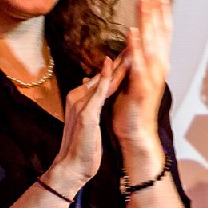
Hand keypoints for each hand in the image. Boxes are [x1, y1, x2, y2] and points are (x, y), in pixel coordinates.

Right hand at [45, 54, 122, 194]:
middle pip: (102, 75)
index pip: (102, 79)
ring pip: (101, 80)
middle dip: (120, 60)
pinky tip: (113, 66)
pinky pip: (98, 93)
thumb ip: (90, 105)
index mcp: (80, 99)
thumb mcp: (88, 122)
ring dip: (116, 64)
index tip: (131, 51)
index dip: (117, 66)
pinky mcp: (86, 114)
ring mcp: (80, 104)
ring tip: (130, 48)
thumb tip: (92, 88)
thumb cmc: (83, 147)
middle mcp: (77, 97)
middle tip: (134, 41)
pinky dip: (106, 79)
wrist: (72, 166)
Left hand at [112, 0, 172, 148]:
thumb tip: (130, 44)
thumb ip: (133, 61)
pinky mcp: (141, 89)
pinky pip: (139, 65)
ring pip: (152, 45)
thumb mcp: (133, 79)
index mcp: (157, 65)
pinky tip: (132, 32)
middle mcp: (159, 68)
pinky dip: (136, 48)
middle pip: (160, 33)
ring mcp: (151, 78)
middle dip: (156, 9)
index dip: (160, 11)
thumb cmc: (132, 109)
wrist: (135, 135)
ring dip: (149, 22)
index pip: (161, 33)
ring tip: (145, 2)